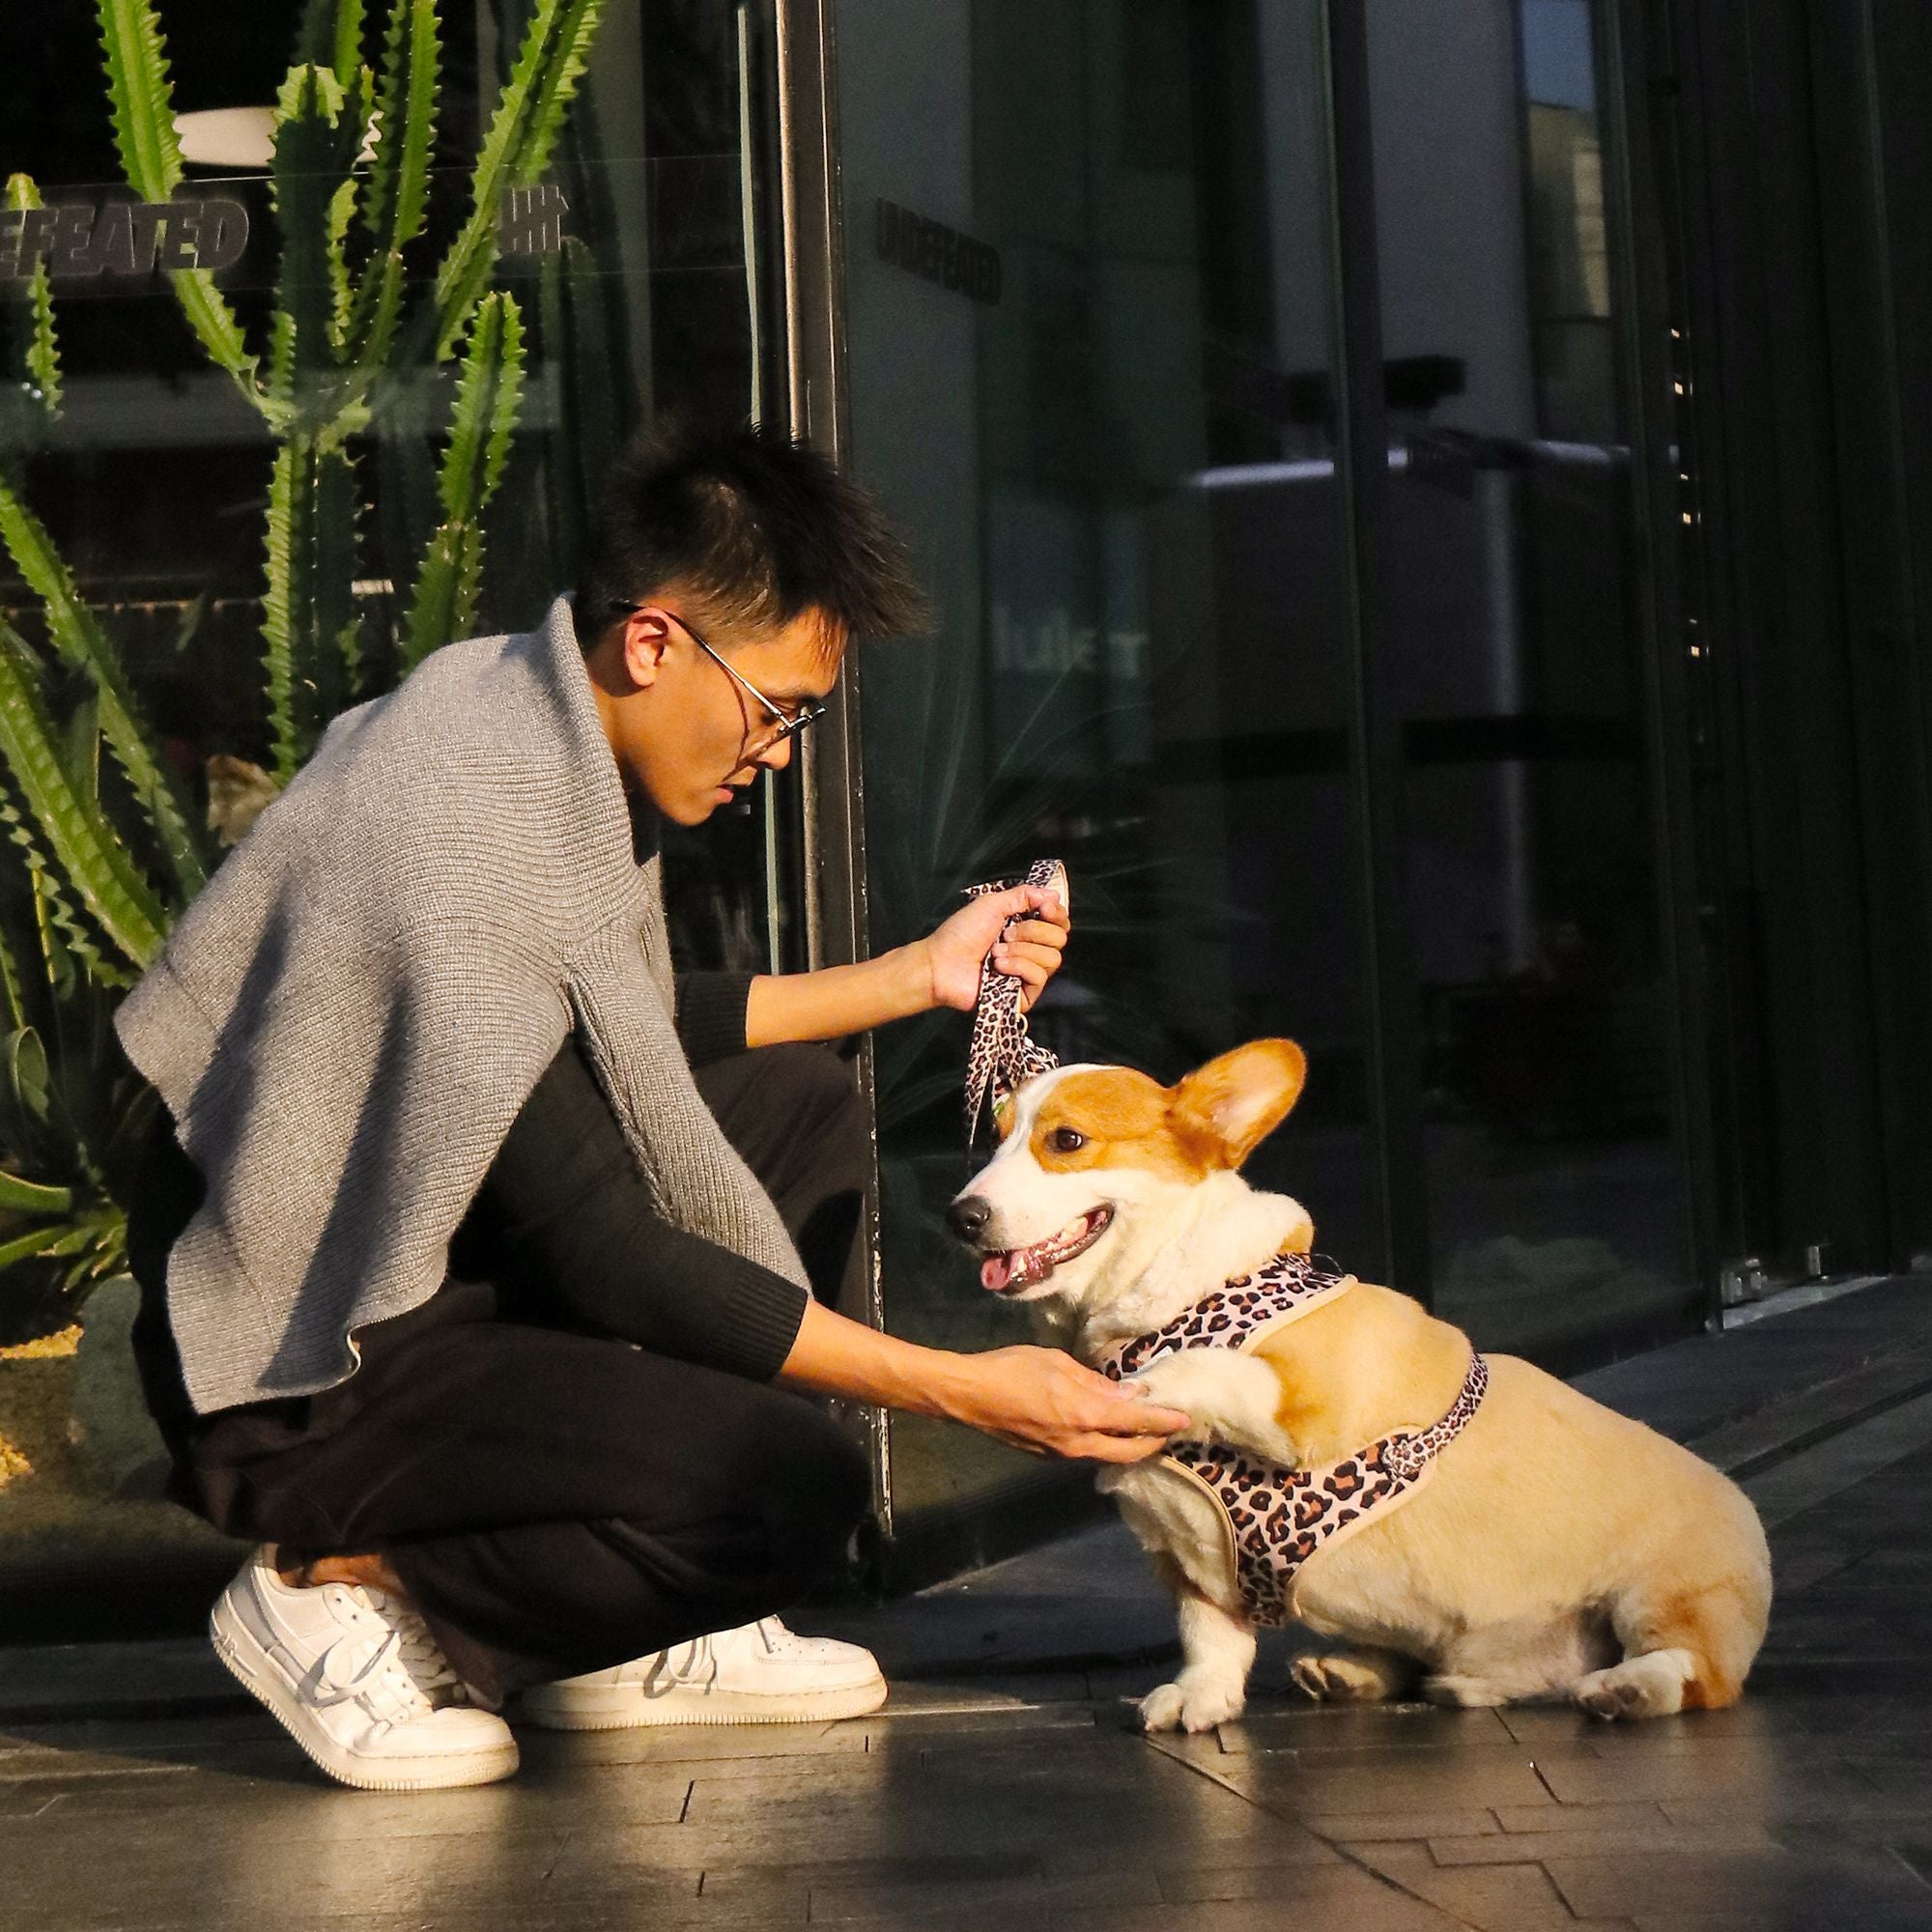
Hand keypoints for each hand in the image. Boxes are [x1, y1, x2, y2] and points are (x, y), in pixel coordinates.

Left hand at [921, 884, 1068, 1014]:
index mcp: (1026, 928)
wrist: (942, 962)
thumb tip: (1053, 894)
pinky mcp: (1025, 994)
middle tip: (1006, 933)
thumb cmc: (962, 933)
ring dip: (1022, 950)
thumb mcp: (992, 904)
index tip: (1043, 908)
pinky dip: (1019, 966)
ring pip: (1052, 958)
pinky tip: (998, 967)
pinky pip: (1040, 977)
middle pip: (1060, 938)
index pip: (1060, 922)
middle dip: (1034, 930)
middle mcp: (1031, 950)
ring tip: (996, 951)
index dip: (1056, 913)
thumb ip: (1024, 895)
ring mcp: (1029, 973)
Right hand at [937, 1345, 1190, 1462]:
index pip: (1137, 1423)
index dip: (1163, 1421)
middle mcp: (1078, 1443)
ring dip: (1129, 1446)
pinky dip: (1105, 1444)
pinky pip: (1087, 1453)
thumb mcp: (1058, 1364)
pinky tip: (1106, 1430)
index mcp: (1084, 1416)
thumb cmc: (1012, 1369)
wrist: (969, 1396)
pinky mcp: (1047, 1456)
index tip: (1185, 1418)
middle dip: (1153, 1443)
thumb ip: (1096, 1383)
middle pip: (1128, 1452)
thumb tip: (1128, 1395)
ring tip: (1143, 1430)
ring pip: (1107, 1455)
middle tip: (1168, 1429)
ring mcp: (1062, 1455)